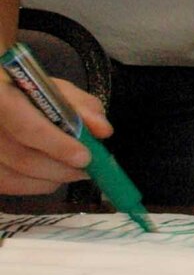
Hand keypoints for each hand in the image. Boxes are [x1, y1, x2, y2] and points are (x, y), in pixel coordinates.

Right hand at [0, 74, 107, 194]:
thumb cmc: (26, 90)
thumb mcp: (54, 88)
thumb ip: (81, 106)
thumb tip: (102, 131)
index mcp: (2, 98)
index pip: (28, 128)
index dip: (58, 146)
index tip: (84, 157)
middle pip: (22, 159)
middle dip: (61, 169)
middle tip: (86, 169)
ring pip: (15, 178)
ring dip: (51, 179)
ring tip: (73, 171)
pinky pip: (7, 186)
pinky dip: (35, 185)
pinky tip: (51, 176)